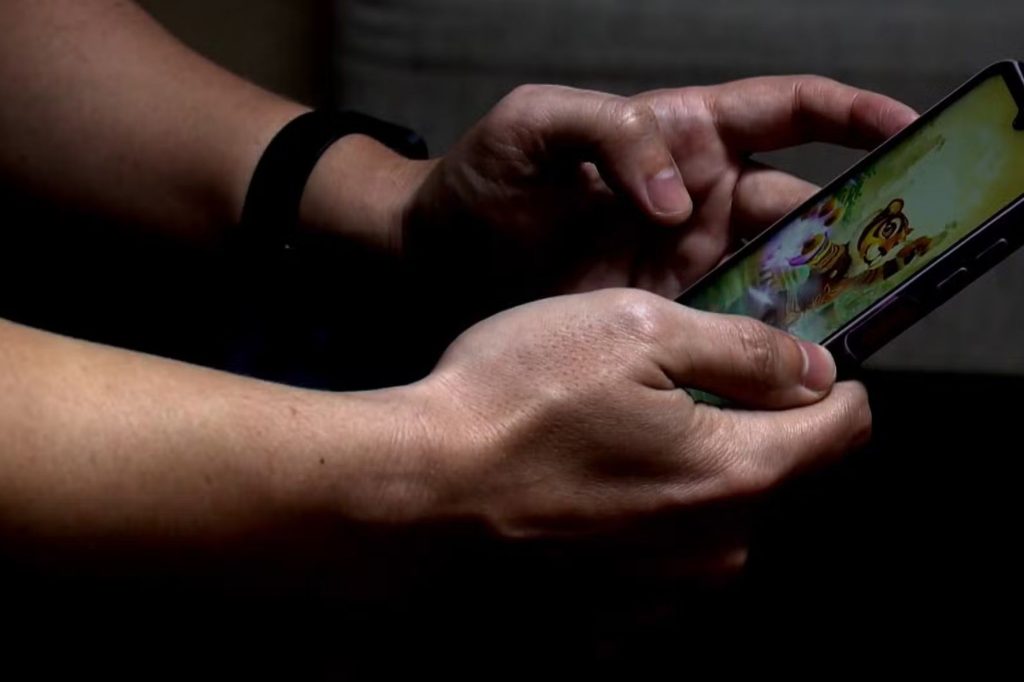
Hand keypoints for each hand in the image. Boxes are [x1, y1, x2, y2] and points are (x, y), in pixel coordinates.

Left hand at [403, 76, 916, 317]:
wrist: (435, 262)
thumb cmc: (480, 178)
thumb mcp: (535, 125)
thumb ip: (612, 133)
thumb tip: (678, 197)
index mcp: (684, 133)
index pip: (789, 112)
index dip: (855, 118)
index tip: (909, 135)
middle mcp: (699, 197)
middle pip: (804, 206)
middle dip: (858, 227)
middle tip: (902, 260)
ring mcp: (686, 260)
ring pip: (781, 273)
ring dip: (824, 296)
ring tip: (865, 321)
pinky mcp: (665, 316)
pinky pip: (735, 328)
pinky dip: (767, 347)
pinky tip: (792, 368)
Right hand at [415, 289, 870, 575]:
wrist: (413, 496)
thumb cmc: (516, 400)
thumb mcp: (635, 332)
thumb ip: (742, 352)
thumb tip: (815, 371)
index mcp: (734, 476)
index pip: (843, 433)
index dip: (835, 388)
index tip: (808, 364)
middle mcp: (712, 552)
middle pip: (773, 477)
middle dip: (746, 428)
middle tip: (673, 385)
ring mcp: (658, 596)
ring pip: (711, 520)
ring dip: (686, 475)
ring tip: (612, 437)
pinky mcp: (606, 620)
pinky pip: (655, 562)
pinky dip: (638, 524)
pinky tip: (581, 492)